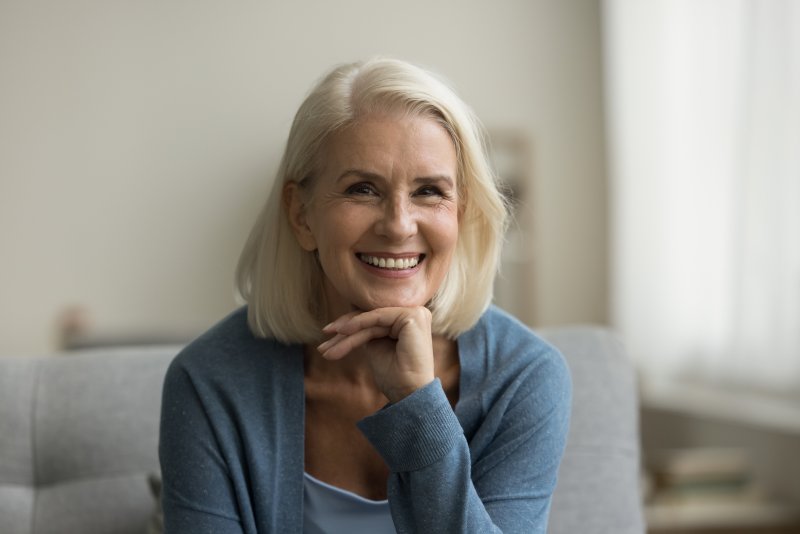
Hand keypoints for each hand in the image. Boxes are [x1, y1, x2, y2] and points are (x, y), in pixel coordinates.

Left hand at [317, 306, 435, 402]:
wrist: (409, 395)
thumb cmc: (395, 377)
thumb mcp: (375, 346)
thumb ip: (366, 330)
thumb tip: (344, 318)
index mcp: (409, 320)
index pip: (374, 318)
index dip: (349, 326)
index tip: (327, 337)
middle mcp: (416, 313)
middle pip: (371, 317)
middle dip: (344, 331)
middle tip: (323, 344)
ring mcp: (416, 313)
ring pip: (371, 320)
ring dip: (346, 334)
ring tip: (327, 348)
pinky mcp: (412, 317)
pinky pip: (377, 318)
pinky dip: (358, 324)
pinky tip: (342, 332)